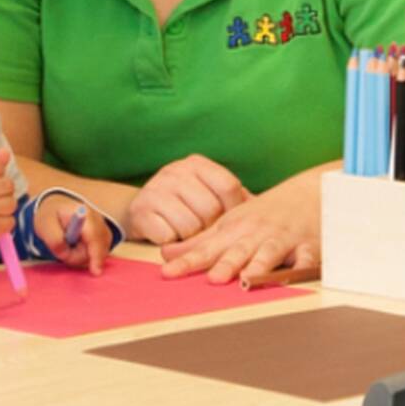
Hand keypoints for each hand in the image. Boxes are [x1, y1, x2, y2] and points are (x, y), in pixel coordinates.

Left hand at [34, 194, 112, 274]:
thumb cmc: (50, 216)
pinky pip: (99, 253)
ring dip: (81, 255)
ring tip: (66, 245)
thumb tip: (65, 253)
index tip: (95, 271)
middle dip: (78, 255)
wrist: (57, 209)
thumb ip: (54, 240)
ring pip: (99, 252)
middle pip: (98, 248)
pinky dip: (87, 255)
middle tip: (61, 251)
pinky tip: (76, 247)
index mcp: (84, 213)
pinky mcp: (104, 236)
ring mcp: (103, 228)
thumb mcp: (44, 225)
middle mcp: (98, 219)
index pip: (94, 237)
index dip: (96, 255)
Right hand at [126, 154, 250, 244]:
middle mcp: (175, 171)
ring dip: (191, 238)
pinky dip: (171, 242)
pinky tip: (168, 234)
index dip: (234, 208)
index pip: (229, 186)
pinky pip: (168, 237)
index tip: (230, 220)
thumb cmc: (185, 203)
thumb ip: (235, 199)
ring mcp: (156, 189)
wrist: (142, 208)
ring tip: (185, 231)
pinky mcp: (140, 211)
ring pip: (190, 226)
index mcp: (197, 163)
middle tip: (203, 228)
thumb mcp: (208, 193)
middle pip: (211, 210)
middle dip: (211, 227)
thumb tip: (263, 212)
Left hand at [158, 168, 322, 283]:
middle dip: (226, 264)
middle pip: (239, 251)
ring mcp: (283, 240)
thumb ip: (199, 243)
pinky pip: (307, 257)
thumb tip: (166, 256)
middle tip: (213, 278)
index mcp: (235, 230)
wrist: (308, 193)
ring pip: (270, 253)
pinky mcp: (308, 246)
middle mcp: (256, 234)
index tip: (168, 273)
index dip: (188, 262)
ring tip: (248, 278)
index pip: (207, 249)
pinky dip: (303, 265)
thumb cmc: (264, 213)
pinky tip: (296, 274)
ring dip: (259, 264)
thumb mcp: (230, 223)